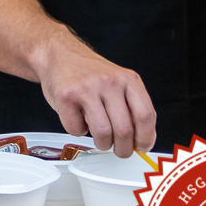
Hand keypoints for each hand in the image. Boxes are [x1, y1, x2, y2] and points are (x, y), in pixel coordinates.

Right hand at [37, 42, 155, 157]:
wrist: (60, 55)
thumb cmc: (89, 73)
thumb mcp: (118, 82)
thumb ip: (132, 106)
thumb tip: (142, 139)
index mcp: (128, 79)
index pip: (145, 115)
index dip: (145, 138)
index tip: (142, 147)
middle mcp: (109, 82)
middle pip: (124, 129)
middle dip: (123, 149)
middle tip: (120, 151)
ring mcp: (87, 88)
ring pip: (102, 133)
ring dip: (102, 144)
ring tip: (100, 139)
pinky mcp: (66, 96)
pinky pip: (77, 129)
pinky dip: (78, 131)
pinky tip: (79, 120)